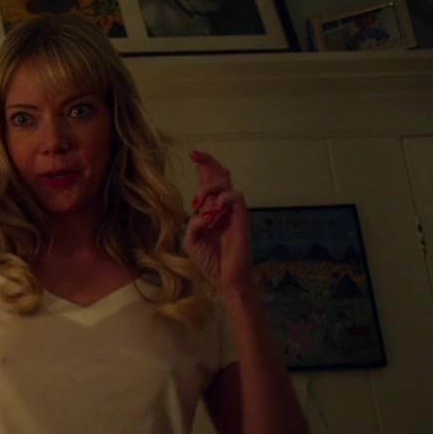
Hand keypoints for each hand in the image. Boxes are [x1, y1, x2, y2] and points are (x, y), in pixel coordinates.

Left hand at [182, 150, 251, 292]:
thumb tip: (200, 212)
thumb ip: (192, 224)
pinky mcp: (241, 219)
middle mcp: (221, 208)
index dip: (203, 168)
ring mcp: (233, 212)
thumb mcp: (191, 241)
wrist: (225, 278)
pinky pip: (236, 198)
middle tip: (196, 155)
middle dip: (209, 164)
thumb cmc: (209, 261)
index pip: (208, 184)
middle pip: (220, 177)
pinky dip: (224, 198)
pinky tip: (215, 207)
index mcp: (209, 211)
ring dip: (210, 186)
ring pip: (226, 185)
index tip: (193, 155)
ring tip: (199, 200)